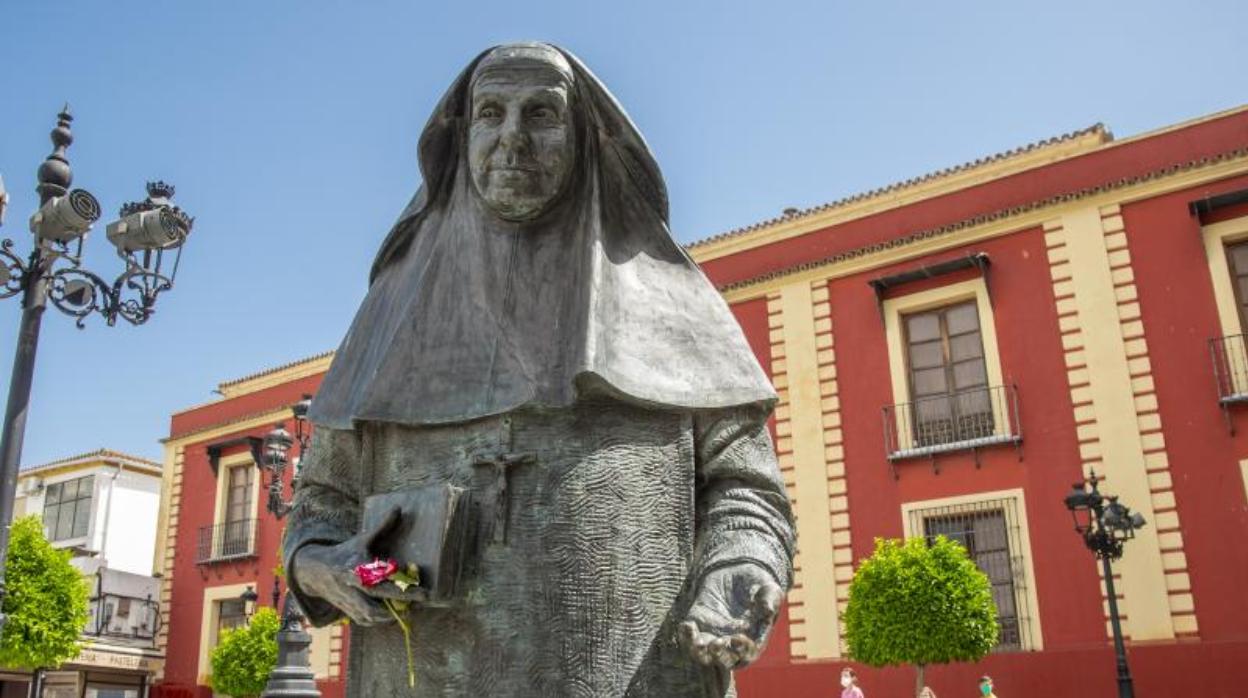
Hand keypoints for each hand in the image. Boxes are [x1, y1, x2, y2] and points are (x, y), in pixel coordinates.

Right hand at [292, 507, 427, 625]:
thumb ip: (382, 526)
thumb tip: (398, 509)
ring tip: (410, 605)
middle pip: (379, 606)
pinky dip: (381, 619)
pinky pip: (367, 620)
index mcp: (358, 571)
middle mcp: (353, 590)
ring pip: (373, 617)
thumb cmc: (345, 553)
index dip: (405, 589)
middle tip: (421, 600)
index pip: (384, 583)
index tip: (424, 591)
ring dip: (392, 614)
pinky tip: (393, 610)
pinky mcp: (349, 612)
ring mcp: (350, 603)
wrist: (316, 571)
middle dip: (401, 605)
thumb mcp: (362, 538)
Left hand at [677, 563, 782, 669]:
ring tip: (698, 642)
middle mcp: (731, 644)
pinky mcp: (698, 624)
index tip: (737, 638)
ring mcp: (712, 636)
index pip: (747, 654)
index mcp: (752, 640)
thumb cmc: (758, 585)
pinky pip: (689, 638)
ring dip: (699, 652)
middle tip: (716, 643)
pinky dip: (686, 636)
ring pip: (704, 655)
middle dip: (719, 655)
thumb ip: (770, 599)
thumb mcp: (768, 588)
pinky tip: (687, 625)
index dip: (742, 649)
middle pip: (724, 660)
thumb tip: (769, 609)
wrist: (736, 572)